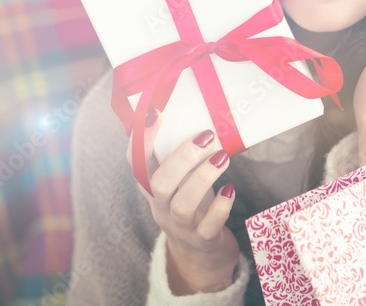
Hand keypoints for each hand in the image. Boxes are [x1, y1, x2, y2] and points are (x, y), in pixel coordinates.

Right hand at [127, 112, 238, 294]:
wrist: (202, 255)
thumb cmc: (193, 203)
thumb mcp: (181, 179)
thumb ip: (181, 153)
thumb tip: (197, 110)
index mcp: (152, 186)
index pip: (135, 161)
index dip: (142, 138)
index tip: (155, 111)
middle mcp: (161, 206)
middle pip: (159, 184)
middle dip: (181, 158)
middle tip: (206, 136)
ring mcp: (180, 226)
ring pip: (182, 204)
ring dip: (202, 178)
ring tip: (223, 157)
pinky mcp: (202, 241)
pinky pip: (208, 226)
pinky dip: (220, 207)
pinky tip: (230, 190)